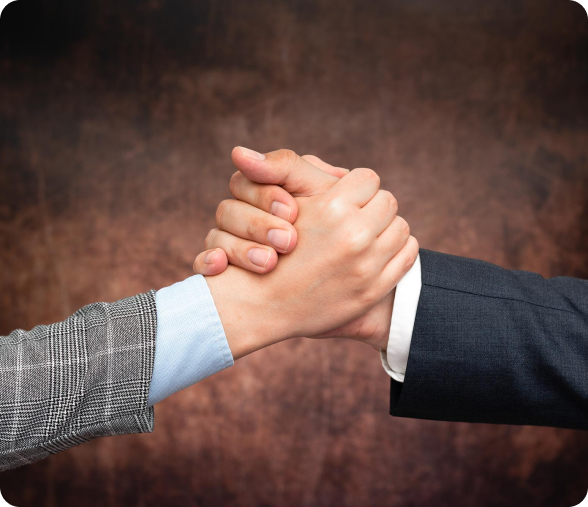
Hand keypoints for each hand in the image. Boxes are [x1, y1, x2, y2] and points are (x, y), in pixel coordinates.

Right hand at [196, 148, 417, 351]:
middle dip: (372, 207)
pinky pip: (407, 254)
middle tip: (356, 216)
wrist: (264, 306)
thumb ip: (279, 169)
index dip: (356, 186)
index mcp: (331, 209)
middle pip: (388, 201)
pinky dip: (397, 250)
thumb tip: (241, 151)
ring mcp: (366, 266)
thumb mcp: (272, 203)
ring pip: (401, 227)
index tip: (344, 197)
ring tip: (365, 235)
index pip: (368, 178)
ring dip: (386, 228)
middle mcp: (353, 236)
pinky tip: (376, 253)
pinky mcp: (374, 289)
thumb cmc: (266, 246)